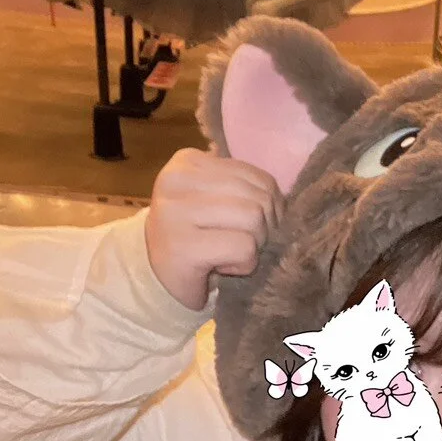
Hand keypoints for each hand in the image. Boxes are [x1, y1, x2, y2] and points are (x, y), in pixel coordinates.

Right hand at [145, 148, 283, 311]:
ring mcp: (175, 212)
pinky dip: (244, 264)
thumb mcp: (216, 201)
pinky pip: (244, 248)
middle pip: (260, 198)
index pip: (259, 177)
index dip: (269, 208)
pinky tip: (221, 267)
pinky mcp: (183, 246)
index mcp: (187, 161)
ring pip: (254, 219)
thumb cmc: (194, 238)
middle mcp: (177, 179)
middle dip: (263, 228)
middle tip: (240, 246)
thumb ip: (244, 189)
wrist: (157, 279)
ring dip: (254, 246)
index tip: (244, 228)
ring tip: (229, 254)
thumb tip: (284, 200)